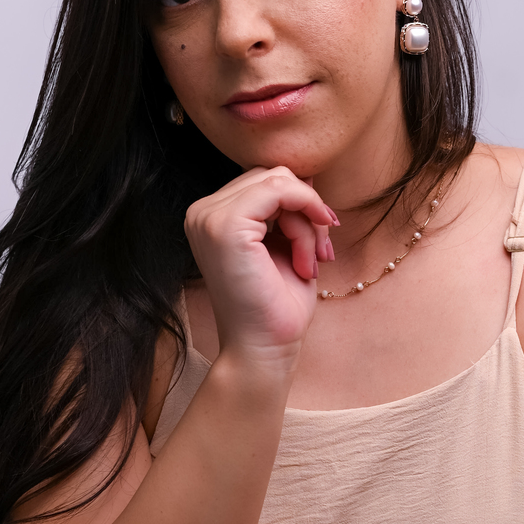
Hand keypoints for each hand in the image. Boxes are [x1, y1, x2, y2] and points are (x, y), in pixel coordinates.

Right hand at [185, 166, 336, 359]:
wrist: (264, 349)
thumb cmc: (276, 306)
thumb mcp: (285, 244)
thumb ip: (287, 209)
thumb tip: (307, 175)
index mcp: (211, 216)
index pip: (265, 182)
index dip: (301, 204)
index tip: (321, 243)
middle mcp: (202, 212)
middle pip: (273, 176)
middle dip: (307, 211)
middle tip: (321, 254)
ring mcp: (208, 217)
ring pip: (280, 183)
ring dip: (308, 222)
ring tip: (311, 263)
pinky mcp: (224, 226)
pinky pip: (280, 191)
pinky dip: (306, 218)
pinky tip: (309, 257)